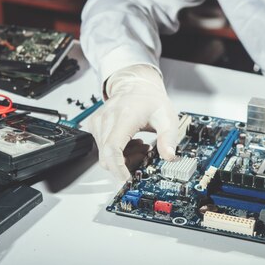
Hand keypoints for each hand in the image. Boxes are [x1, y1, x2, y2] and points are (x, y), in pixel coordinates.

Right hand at [88, 65, 178, 180]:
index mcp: (124, 116)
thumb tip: (170, 157)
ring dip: (123, 157)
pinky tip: (130, 141)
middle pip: (108, 156)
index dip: (118, 168)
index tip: (126, 179)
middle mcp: (106, 119)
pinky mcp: (94, 126)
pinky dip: (117, 151)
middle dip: (126, 164)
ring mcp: (98, 122)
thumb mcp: (167, 117)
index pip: (113, 149)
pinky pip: (102, 148)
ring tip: (140, 144)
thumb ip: (169, 138)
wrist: (136, 85)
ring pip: (105, 155)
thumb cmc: (150, 100)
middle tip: (145, 154)